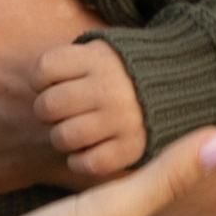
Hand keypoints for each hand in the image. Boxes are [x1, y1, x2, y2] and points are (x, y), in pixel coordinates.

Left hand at [36, 39, 147, 179]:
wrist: (178, 85)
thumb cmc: (121, 74)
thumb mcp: (99, 52)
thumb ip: (68, 63)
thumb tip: (36, 85)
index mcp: (98, 58)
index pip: (44, 70)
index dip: (41, 80)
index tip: (55, 83)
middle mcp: (110, 88)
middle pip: (48, 106)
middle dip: (47, 111)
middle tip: (63, 111)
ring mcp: (122, 119)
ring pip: (63, 137)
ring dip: (62, 137)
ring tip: (75, 130)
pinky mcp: (132, 147)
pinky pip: (87, 164)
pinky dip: (79, 161)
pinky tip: (86, 150)